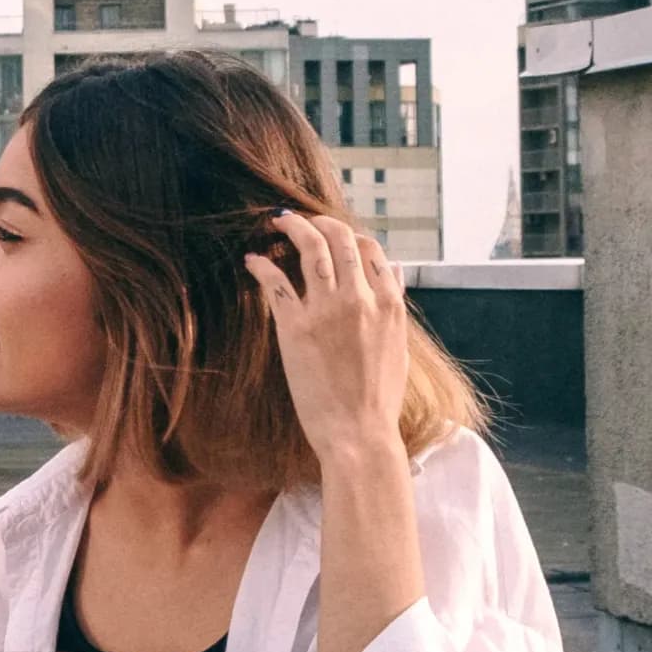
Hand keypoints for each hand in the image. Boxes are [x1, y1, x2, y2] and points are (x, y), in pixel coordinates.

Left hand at [245, 211, 409, 469]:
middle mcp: (360, 299)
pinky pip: (276, 282)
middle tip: (302, 219)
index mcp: (388, 304)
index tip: (334, 234)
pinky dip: (262, 265)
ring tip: (279, 221)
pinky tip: (252, 260)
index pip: (370, 250)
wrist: (358, 432)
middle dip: (320, 221)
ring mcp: (327, 310)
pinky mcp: (296, 327)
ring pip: (311, 249)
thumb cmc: (379, 397)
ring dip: (293, 227)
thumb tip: (395, 269)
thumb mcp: (399, 346)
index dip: (350, 235)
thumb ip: (395, 303)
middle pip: (340, 239)